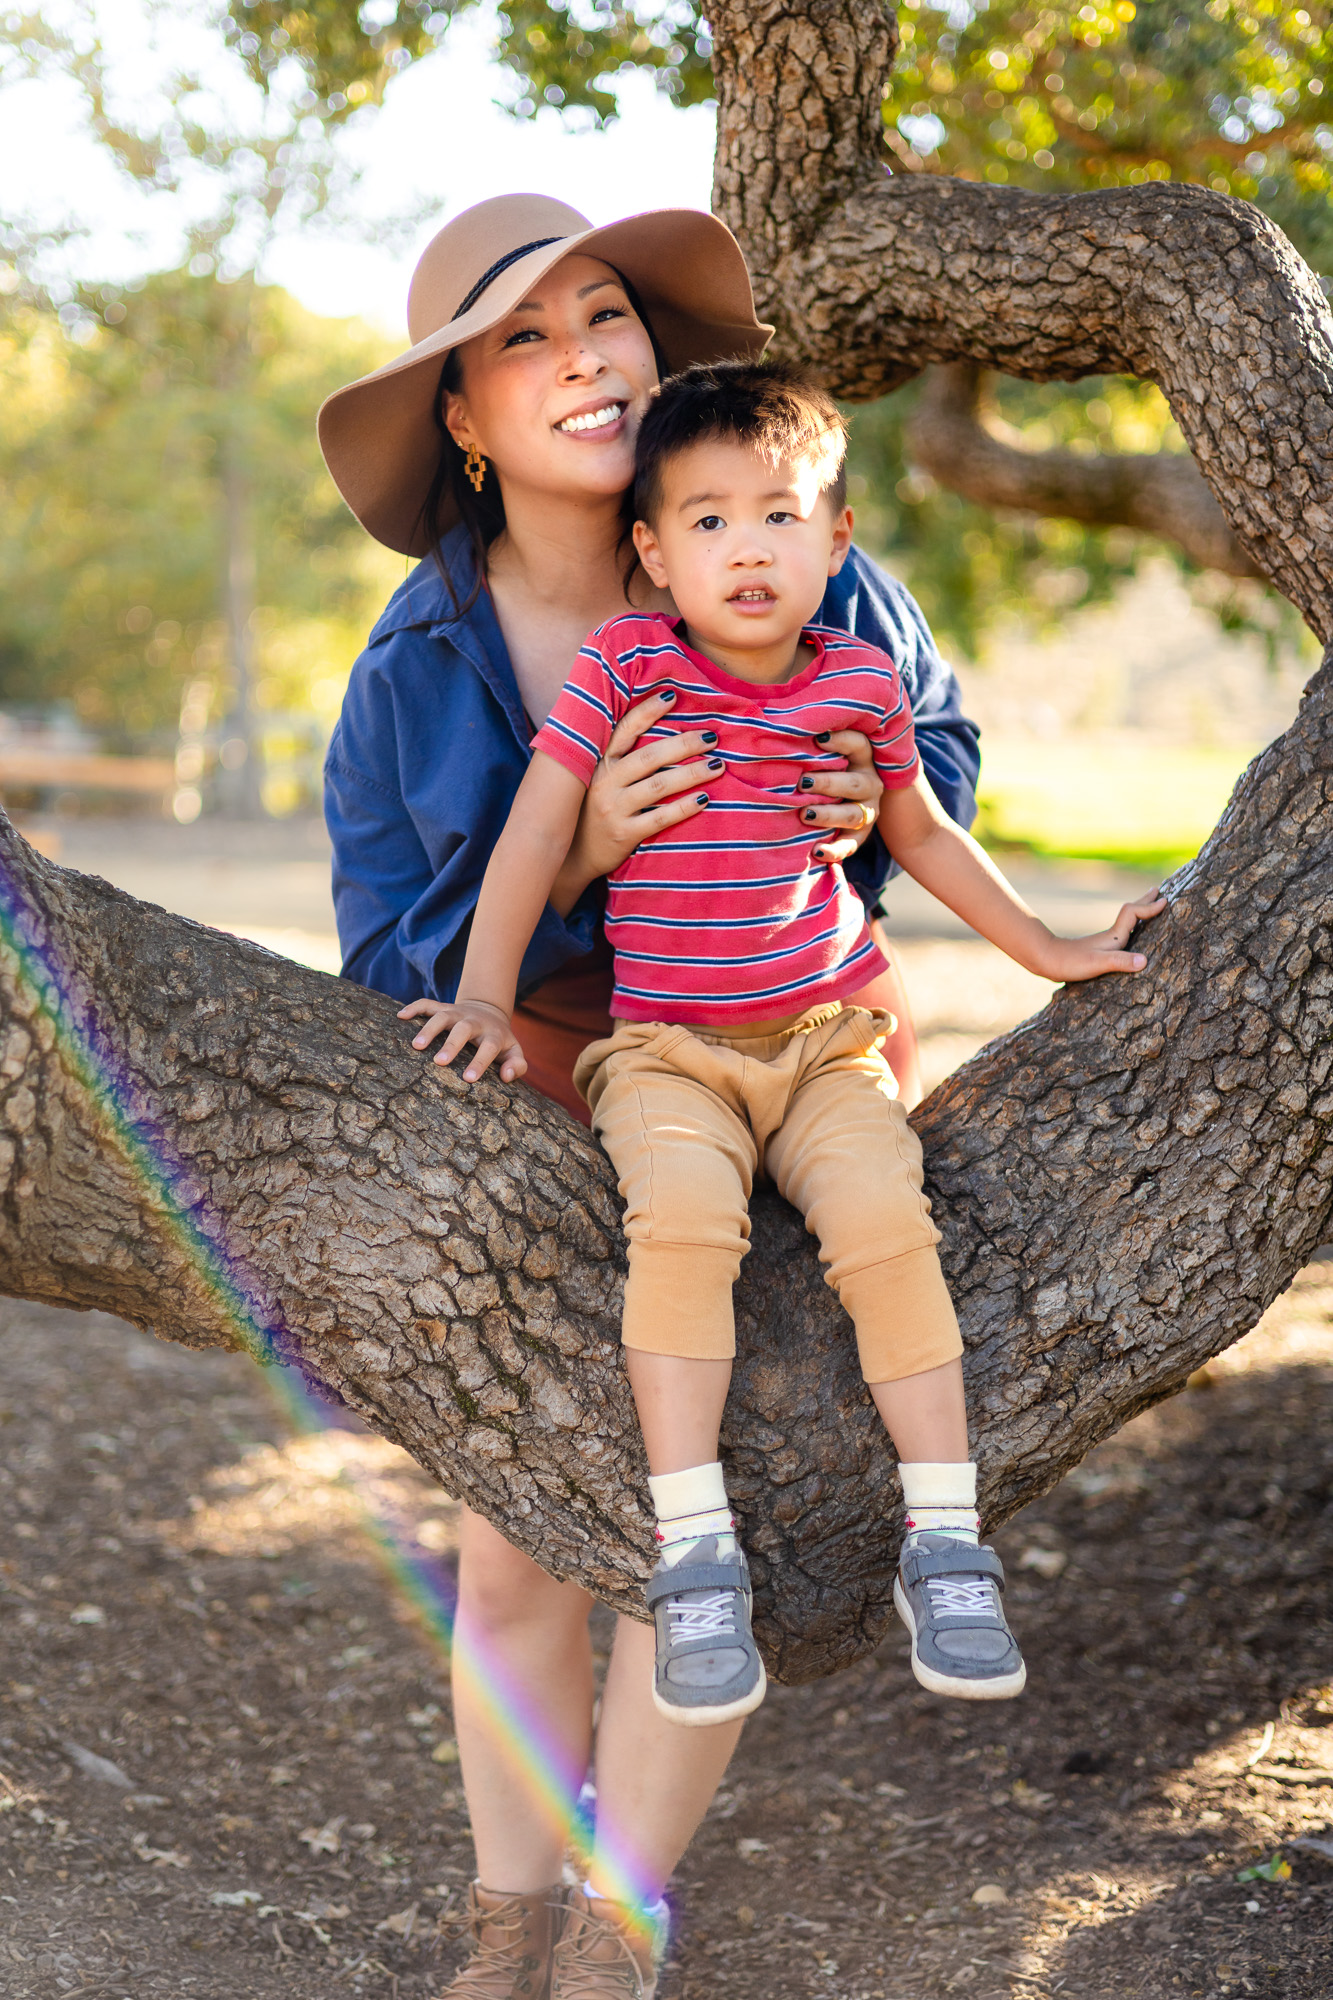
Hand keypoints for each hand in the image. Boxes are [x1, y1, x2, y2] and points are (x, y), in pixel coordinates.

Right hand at [398, 996, 526, 1083]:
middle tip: (439, 1062)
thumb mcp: (514, 1052)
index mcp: (493, 1034)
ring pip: (443, 1016)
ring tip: (416, 1046)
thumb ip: (517, 1066)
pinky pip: (428, 1004)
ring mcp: (458, 1013)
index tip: (468, 1078)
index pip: (489, 1047)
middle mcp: (475, 1021)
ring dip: (429, 1028)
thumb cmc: (500, 1041)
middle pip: (463, 1029)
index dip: (480, 1061)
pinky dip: (414, 1007)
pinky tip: (400, 1016)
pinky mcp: (444, 1007)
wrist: (489, 1011)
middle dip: (452, 1044)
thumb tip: (506, 1077)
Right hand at [553, 690, 719, 909]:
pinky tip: (704, 799)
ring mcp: (614, 809)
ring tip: (718, 765)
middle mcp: (605, 782)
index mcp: (600, 763)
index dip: (647, 711)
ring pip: (659, 786)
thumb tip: (657, 729)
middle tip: (711, 737)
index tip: (672, 696)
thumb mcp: (597, 779)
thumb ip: (620, 757)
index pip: (624, 730)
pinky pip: (659, 818)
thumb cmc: (594, 809)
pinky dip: (684, 808)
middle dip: (683, 744)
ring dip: (692, 773)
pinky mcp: (624, 834)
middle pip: (650, 757)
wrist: (573, 854)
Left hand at [799, 730, 884, 864]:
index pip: (859, 745)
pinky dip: (834, 851)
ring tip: (803, 814)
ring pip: (852, 814)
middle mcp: (869, 784)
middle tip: (802, 783)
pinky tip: (816, 851)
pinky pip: (850, 845)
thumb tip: (782, 725)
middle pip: (854, 783)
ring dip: (827, 814)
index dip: (842, 741)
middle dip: (828, 783)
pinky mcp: (859, 835)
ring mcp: (866, 811)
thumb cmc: (826, 768)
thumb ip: (814, 743)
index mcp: (862, 760)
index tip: (818, 739)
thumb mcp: (828, 753)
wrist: (853, 800)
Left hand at [1039, 892, 1168, 982]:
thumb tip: (1144, 961)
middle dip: (1145, 901)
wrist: (1046, 960)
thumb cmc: (1071, 962)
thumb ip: (1120, 962)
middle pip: (1131, 912)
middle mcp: (1111, 935)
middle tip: (1158, 890)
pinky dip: (1130, 926)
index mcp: (1114, 936)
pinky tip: (1128, 933)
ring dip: (1139, 912)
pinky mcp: (1098, 948)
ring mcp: (1104, 941)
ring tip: (1148, 907)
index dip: (1150, 907)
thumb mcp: (1097, 964)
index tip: (1166, 900)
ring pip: (1126, 921)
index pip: (1134, 913)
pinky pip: (1122, 931)